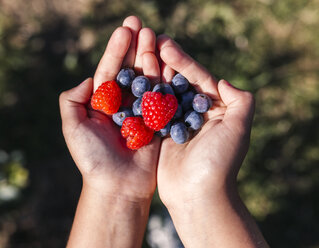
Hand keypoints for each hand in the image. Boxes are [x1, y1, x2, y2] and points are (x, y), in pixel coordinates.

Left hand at [59, 16, 160, 246]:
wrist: (117, 186)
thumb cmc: (93, 159)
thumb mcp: (73, 128)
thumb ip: (72, 100)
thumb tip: (90, 79)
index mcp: (102, 104)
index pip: (109, 71)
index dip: (116, 51)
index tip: (125, 30)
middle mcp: (122, 105)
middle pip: (130, 71)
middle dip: (135, 48)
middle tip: (141, 24)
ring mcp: (141, 113)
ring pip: (147, 80)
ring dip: (151, 58)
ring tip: (155, 36)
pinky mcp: (157, 123)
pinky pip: (162, 98)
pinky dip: (166, 80)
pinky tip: (170, 61)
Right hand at [155, 35, 267, 246]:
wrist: (197, 195)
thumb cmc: (219, 162)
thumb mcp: (239, 129)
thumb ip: (241, 101)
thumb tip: (223, 81)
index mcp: (216, 109)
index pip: (199, 78)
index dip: (183, 61)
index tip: (166, 46)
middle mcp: (196, 114)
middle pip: (180, 82)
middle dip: (166, 62)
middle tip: (151, 42)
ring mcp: (177, 124)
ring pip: (164, 93)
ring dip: (153, 74)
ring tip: (140, 55)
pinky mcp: (162, 135)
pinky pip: (152, 111)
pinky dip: (144, 96)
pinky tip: (133, 81)